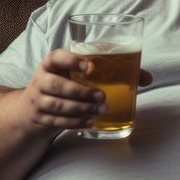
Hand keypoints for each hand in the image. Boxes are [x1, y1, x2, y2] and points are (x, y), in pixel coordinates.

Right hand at [17, 49, 153, 132]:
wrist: (32, 110)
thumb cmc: (66, 85)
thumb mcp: (78, 75)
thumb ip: (111, 72)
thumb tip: (147, 78)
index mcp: (52, 64)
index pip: (56, 57)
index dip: (71, 60)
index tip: (89, 67)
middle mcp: (42, 79)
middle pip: (57, 85)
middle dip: (81, 91)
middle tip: (102, 95)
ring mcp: (38, 100)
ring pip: (58, 105)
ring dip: (81, 108)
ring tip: (101, 109)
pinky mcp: (40, 118)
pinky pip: (57, 121)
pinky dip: (75, 122)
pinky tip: (91, 122)